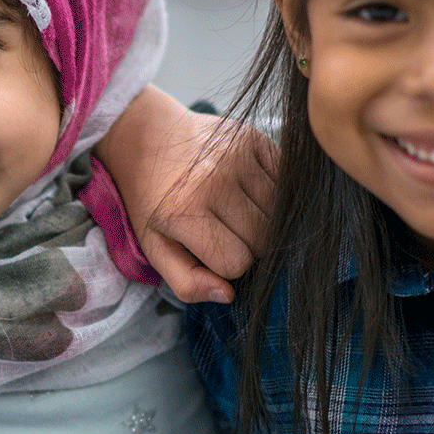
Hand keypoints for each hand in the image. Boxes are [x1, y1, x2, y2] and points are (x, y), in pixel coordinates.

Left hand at [95, 87, 276, 302]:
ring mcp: (238, 156)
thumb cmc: (152, 199)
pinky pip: (286, 183)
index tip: (210, 248)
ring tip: (236, 210)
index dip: (226, 264)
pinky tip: (249, 190)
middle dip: (248, 245)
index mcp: (184, 210)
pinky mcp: (255, 138)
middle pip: (263, 240)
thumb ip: (186, 282)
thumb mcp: (154, 247)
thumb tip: (229, 294)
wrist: (147, 138)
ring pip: (279, 214)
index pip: (236, 262)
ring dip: (264, 221)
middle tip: (225, 230)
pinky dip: (275, 194)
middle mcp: (214, 180)